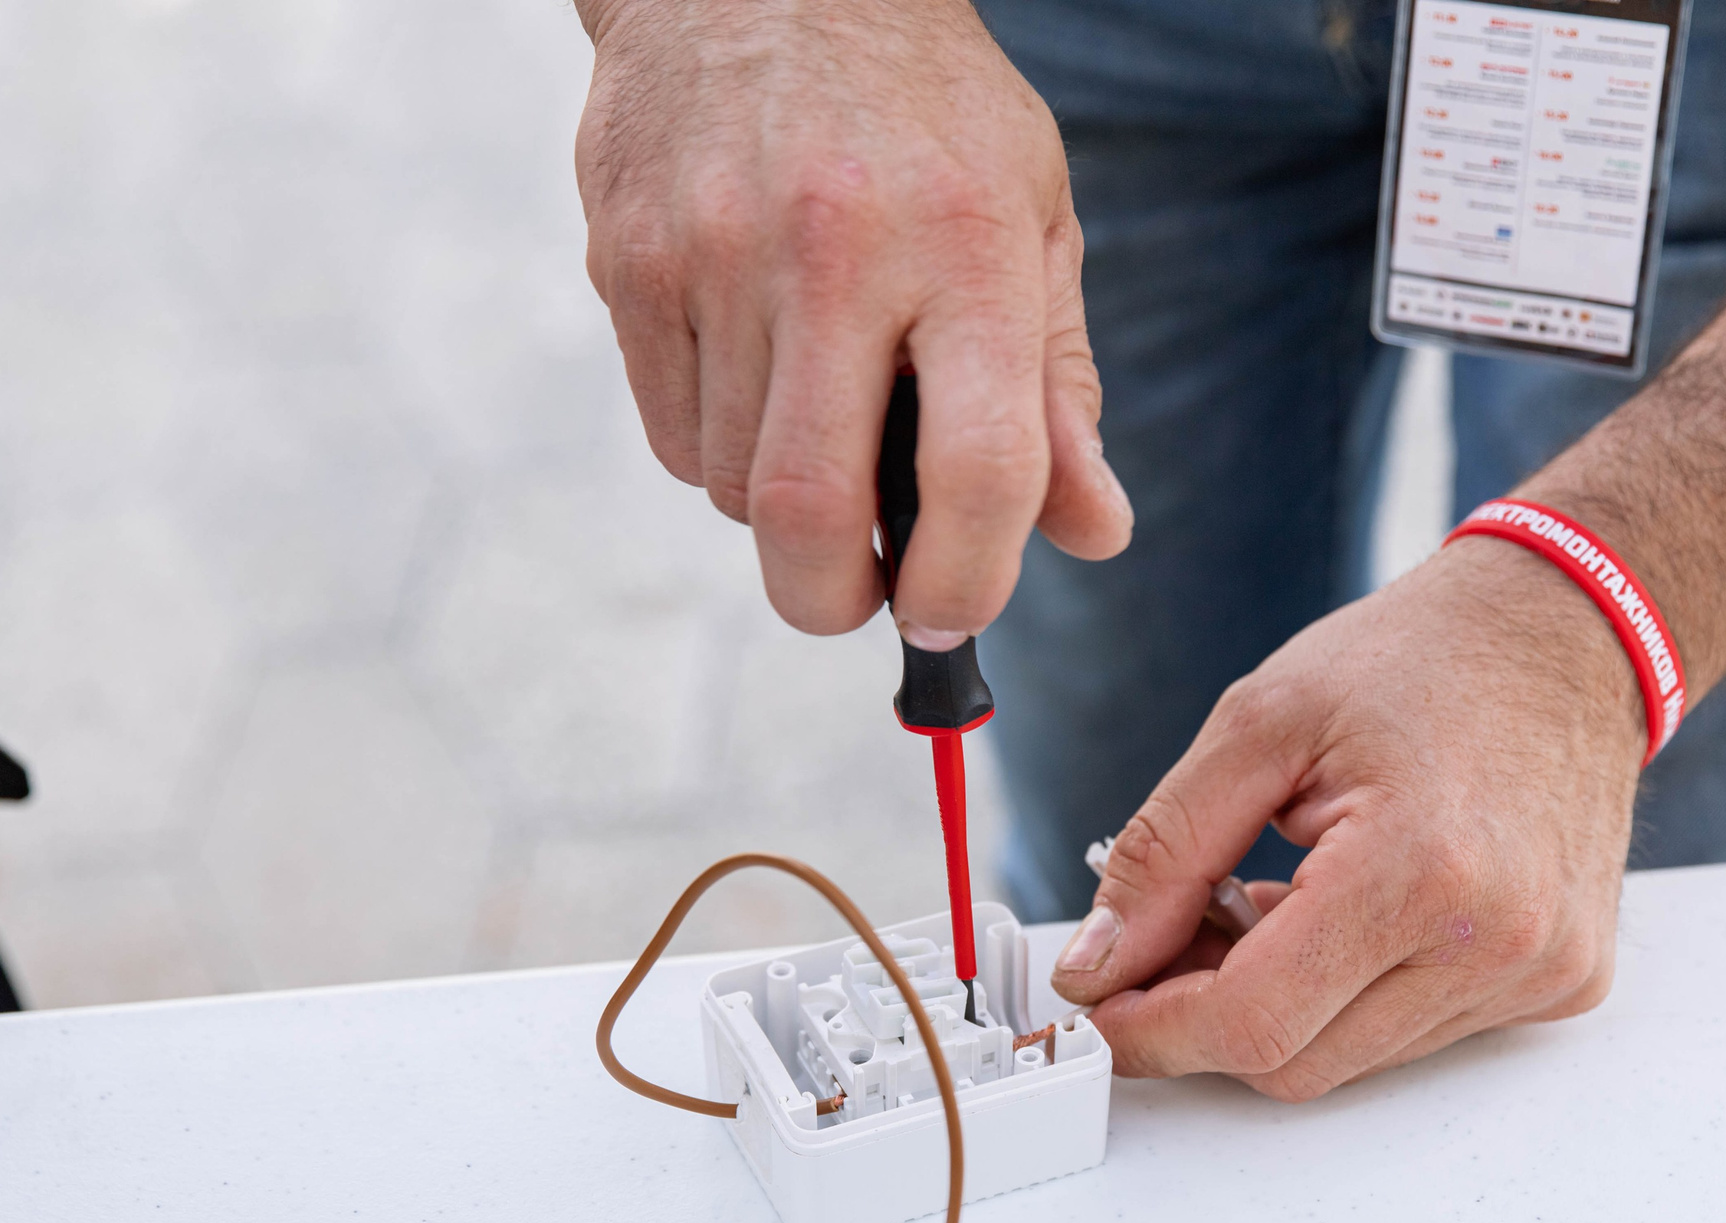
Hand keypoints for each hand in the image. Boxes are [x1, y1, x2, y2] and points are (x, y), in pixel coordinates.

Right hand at [574, 0, 1131, 645]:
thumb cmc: (921, 109)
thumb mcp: (1031, 218)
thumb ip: (1060, 388)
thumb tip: (1094, 532)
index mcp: (965, 245)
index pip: (978, 470)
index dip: (969, 581)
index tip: (955, 610)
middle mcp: (834, 250)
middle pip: (811, 515)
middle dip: (836, 601)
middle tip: (863, 594)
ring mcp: (714, 257)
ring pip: (733, 490)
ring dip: (782, 511)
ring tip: (821, 431)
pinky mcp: (630, 263)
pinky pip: (672, 437)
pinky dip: (719, 453)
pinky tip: (757, 380)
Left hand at [1049, 539, 1647, 1101]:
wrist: (1569, 630)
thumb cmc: (1423, 658)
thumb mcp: (1256, 724)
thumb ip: (1161, 854)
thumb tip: (1096, 963)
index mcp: (1418, 869)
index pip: (1252, 1022)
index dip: (1153, 1030)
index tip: (1100, 1006)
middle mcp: (1496, 940)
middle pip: (1295, 1063)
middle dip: (1209, 1014)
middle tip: (1179, 929)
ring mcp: (1540, 971)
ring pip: (1352, 1059)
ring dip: (1285, 1004)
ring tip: (1275, 895)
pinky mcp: (1564, 982)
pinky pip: (1419, 1035)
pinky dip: (1356, 994)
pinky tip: (1350, 913)